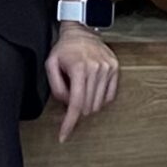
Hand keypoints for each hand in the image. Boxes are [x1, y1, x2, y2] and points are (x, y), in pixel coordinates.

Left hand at [46, 21, 119, 141]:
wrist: (81, 29)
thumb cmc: (65, 48)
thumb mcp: (51, 64)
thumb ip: (56, 86)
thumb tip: (66, 104)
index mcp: (80, 68)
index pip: (76, 104)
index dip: (69, 123)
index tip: (64, 136)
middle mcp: (96, 69)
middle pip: (87, 107)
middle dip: (76, 108)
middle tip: (69, 94)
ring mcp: (108, 69)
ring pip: (98, 104)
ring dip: (87, 103)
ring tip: (80, 87)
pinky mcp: (115, 69)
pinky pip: (109, 96)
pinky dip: (98, 99)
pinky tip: (91, 89)